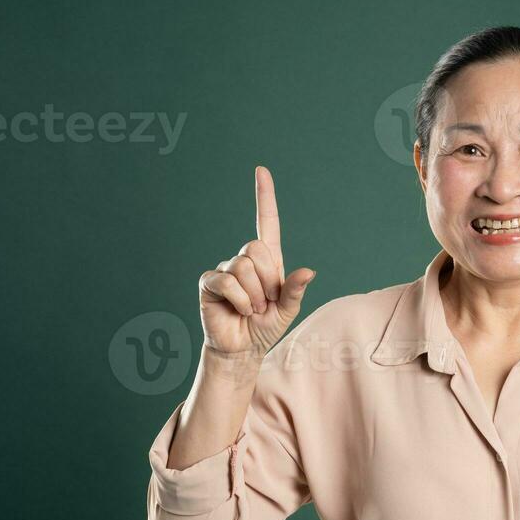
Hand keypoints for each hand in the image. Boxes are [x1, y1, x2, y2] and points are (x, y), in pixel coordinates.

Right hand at [198, 165, 316, 357]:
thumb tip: (309, 271)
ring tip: (251, 309)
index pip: (266, 222)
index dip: (264, 197)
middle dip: (267, 280)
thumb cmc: (265, 326)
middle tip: (265, 301)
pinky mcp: (209, 282)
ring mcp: (225, 269)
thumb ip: (296, 290)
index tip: (261, 170)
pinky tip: (239, 310)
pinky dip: (240, 300)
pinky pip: (228, 281)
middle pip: (257, 249)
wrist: (242, 349)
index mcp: (267, 260)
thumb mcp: (288, 310)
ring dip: (254, 295)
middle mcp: (244, 259)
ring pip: (244, 267)